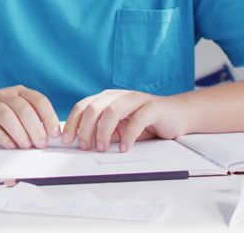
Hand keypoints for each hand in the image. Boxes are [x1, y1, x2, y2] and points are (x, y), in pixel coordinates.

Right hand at [0, 85, 60, 148]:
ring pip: (6, 115)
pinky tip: (10, 145)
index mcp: (19, 92)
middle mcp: (4, 94)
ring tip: (26, 146)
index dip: (49, 117)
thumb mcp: (15, 114)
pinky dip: (2, 137)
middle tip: (41, 144)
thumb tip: (49, 138)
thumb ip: (30, 121)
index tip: (55, 134)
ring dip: (19, 132)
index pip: (39, 100)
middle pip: (23, 108)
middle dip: (34, 128)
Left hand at [62, 89, 187, 152]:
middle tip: (84, 147)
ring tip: (102, 148)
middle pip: (93, 108)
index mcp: (107, 98)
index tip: (66, 139)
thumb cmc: (146, 122)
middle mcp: (119, 95)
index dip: (72, 122)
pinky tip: (125, 147)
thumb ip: (103, 131)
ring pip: (112, 111)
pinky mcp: (153, 107)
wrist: (177, 115)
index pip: (82, 106)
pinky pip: (137, 120)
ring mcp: (136, 99)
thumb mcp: (120, 128)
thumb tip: (82, 144)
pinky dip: (129, 135)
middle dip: (85, 129)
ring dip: (103, 132)